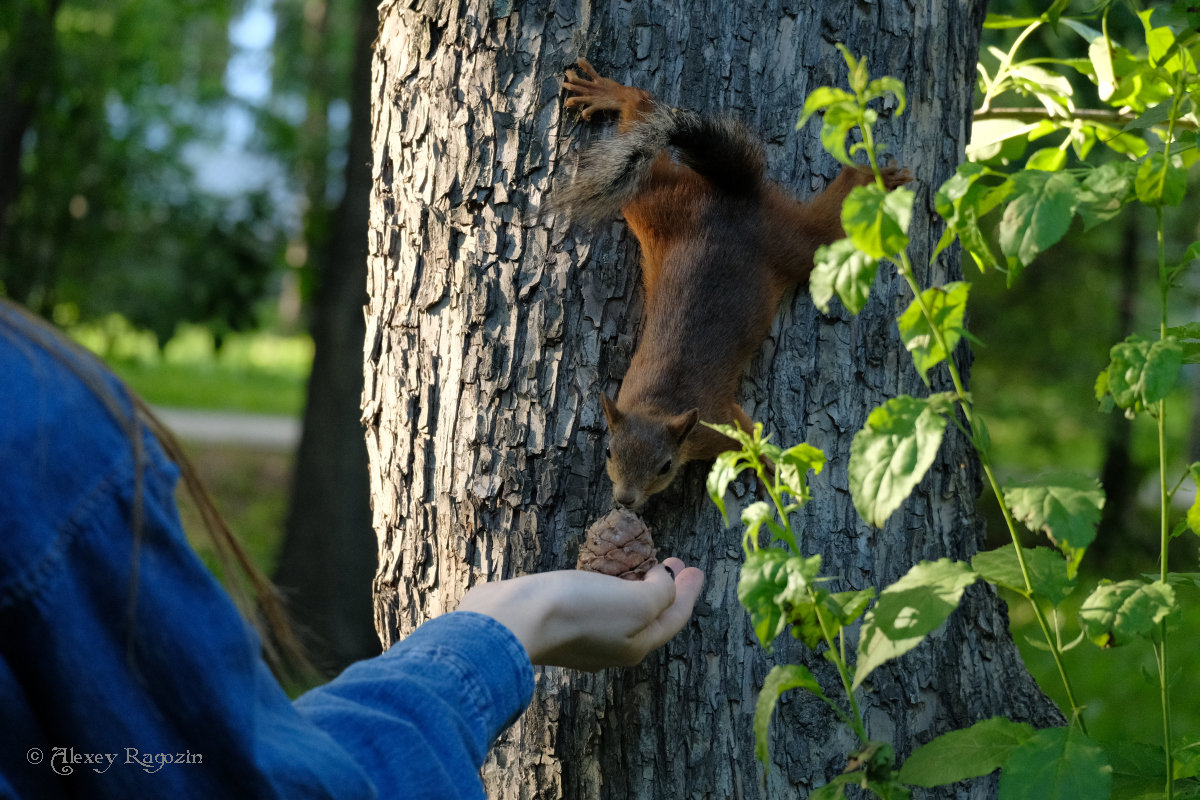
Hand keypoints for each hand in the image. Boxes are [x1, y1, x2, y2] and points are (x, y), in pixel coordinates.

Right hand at [456, 558, 703, 670]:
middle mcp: (613, 646)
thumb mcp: (636, 603)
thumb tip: (660, 582)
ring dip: (638, 585)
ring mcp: (585, 636)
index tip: (696, 568)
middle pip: (650, 616)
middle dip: (666, 589)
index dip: (688, 591)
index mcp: (637, 645)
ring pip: (623, 609)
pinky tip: (603, 571)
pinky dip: (610, 585)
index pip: (674, 617)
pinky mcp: (560, 619)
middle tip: (675, 562)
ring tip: (643, 563)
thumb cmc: (579, 610)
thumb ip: (660, 595)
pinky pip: (597, 601)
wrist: (514, 619)